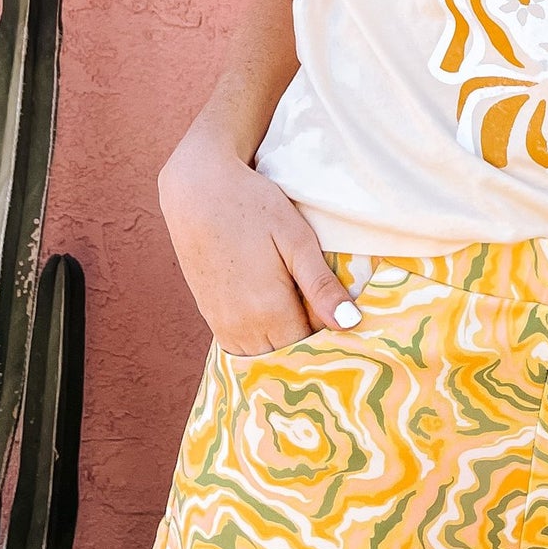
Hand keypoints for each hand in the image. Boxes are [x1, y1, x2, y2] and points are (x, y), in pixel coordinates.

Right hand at [157, 125, 361, 356]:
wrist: (197, 191)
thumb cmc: (252, 207)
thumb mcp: (296, 239)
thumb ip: (321, 285)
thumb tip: (350, 323)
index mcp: (268, 312)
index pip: (310, 350)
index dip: (332, 341)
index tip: (350, 326)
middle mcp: (242, 328)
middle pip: (286, 357)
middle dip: (309, 347)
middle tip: (332, 319)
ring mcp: (222, 325)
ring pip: (263, 356)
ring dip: (284, 344)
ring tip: (306, 315)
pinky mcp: (210, 317)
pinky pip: (242, 346)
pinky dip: (262, 340)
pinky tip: (279, 314)